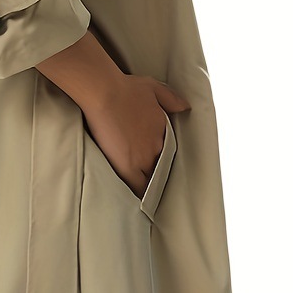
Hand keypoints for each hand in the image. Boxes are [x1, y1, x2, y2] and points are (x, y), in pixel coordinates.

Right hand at [83, 75, 191, 196]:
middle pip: (159, 168)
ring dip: (148, 186)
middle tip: (153, 185)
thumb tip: (186, 107)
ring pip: (150, 180)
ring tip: (146, 198)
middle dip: (156, 175)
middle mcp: (157, 147)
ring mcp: (143, 158)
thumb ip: (171, 99)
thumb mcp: (154, 88)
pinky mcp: (128, 166)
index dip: (162, 161)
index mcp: (163, 131)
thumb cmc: (126, 88)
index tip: (158, 166)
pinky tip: (139, 204)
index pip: (166, 153)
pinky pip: (137, 187)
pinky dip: (140, 195)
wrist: (106, 93)